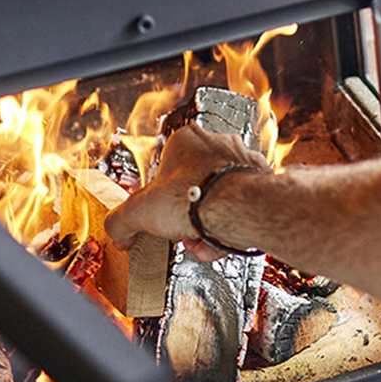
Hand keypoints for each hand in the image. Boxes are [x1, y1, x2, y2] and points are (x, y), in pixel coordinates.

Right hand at [105, 124, 267, 258]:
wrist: (240, 209)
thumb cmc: (196, 197)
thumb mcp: (139, 211)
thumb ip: (121, 221)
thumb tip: (118, 233)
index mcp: (186, 140)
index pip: (165, 169)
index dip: (160, 199)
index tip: (159, 215)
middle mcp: (217, 144)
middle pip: (193, 187)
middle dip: (185, 215)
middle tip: (181, 230)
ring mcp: (242, 161)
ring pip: (217, 199)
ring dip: (206, 224)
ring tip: (201, 240)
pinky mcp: (262, 182)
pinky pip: (240, 207)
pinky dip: (230, 226)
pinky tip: (221, 242)